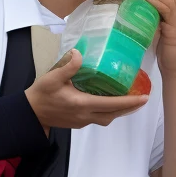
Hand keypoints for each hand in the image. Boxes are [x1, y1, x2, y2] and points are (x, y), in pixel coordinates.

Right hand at [25, 49, 150, 130]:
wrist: (31, 113)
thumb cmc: (41, 94)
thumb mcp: (52, 78)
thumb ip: (67, 67)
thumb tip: (79, 54)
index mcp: (81, 103)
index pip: (111, 104)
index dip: (129, 102)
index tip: (144, 98)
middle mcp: (85, 115)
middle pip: (114, 114)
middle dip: (130, 108)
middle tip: (143, 99)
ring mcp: (82, 121)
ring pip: (107, 118)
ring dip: (120, 111)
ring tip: (130, 101)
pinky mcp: (79, 123)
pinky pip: (100, 119)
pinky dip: (109, 112)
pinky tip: (111, 103)